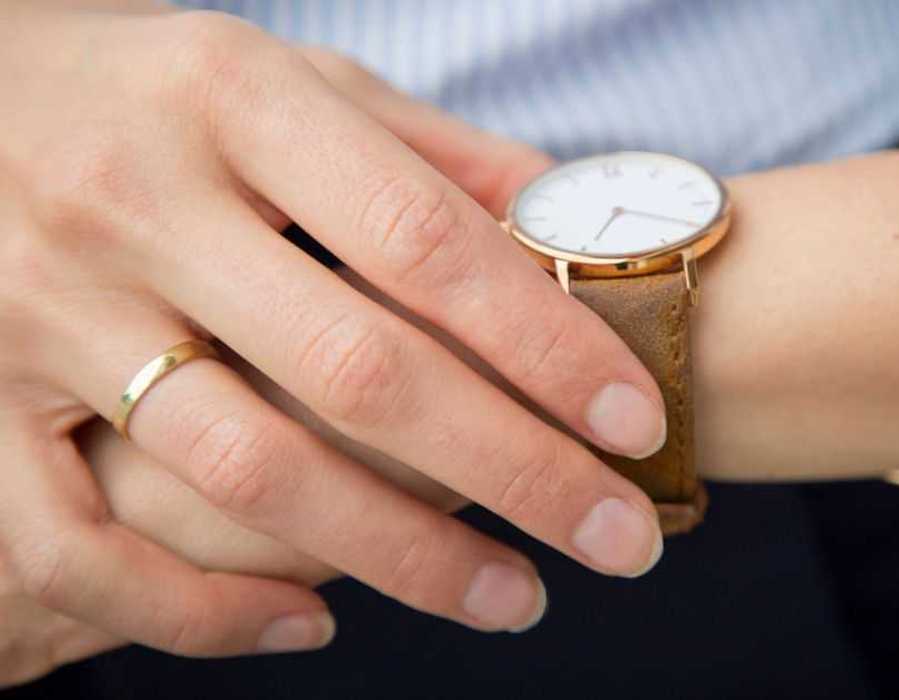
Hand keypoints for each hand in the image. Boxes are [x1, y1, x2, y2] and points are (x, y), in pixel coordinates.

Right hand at [0, 2, 665, 660]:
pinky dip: (199, 609)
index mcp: (231, 100)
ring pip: (247, 472)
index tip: (636, 422)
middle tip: (620, 541)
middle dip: (515, 471)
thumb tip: (566, 218)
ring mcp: (41, 311)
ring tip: (516, 598)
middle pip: (360, 373)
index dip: (545, 342)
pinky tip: (314, 622)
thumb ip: (421, 150)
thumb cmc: (138, 88)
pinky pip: (77, 545)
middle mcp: (134, 205)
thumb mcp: (279, 77)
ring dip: (402, 556)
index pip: (426, 242)